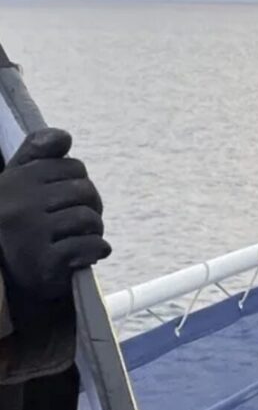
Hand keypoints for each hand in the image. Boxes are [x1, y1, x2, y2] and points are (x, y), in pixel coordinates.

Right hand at [0, 128, 110, 300]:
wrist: (2, 273)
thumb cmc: (16, 218)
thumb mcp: (17, 179)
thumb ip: (37, 150)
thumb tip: (65, 137)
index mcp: (14, 180)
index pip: (74, 167)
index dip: (78, 182)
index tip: (67, 199)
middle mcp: (18, 205)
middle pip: (85, 190)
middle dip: (90, 205)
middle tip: (80, 221)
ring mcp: (29, 235)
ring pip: (88, 217)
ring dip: (94, 229)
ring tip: (81, 237)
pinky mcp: (43, 263)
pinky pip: (90, 245)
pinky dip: (97, 249)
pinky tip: (88, 253)